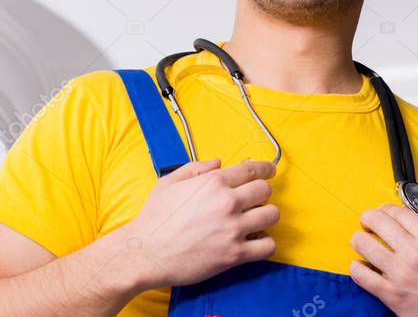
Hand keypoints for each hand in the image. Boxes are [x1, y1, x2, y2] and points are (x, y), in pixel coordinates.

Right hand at [123, 158, 279, 288]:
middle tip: (255, 199)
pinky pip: (267, 246)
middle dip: (262, 193)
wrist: (145, 253)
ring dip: (265, 216)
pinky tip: (254, 241)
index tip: (270, 170)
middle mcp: (227, 202)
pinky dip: (264, 243)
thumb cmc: (154, 218)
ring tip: (255, 221)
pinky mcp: (234, 254)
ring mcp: (233, 229)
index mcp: (213, 182)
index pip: (252, 170)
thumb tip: (219, 163)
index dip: (265, 168)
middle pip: (265, 191)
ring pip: (271, 215)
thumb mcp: (169, 182)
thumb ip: (196, 168)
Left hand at [349, 203, 417, 316]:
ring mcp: (400, 273)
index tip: (383, 211)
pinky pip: (360, 274)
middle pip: (376, 220)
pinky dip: (357, 267)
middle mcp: (414, 252)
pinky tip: (362, 266)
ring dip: (359, 240)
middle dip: (368, 218)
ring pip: (363, 243)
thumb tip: (406, 225)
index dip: (386, 208)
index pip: (398, 211)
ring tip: (362, 242)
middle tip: (368, 222)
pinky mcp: (391, 295)